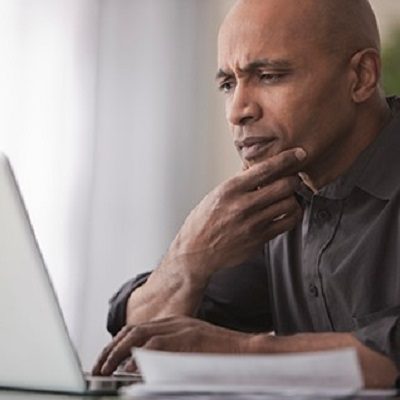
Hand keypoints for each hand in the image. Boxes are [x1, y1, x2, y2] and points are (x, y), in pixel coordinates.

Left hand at [92, 316, 256, 375]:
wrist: (246, 350)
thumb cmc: (221, 354)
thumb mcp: (190, 349)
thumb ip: (167, 352)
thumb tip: (140, 365)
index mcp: (173, 323)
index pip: (136, 330)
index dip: (117, 345)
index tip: (105, 360)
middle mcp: (173, 322)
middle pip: (132, 330)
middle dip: (111, 349)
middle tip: (98, 367)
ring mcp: (180, 328)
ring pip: (139, 334)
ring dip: (118, 353)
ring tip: (105, 369)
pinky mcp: (187, 338)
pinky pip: (156, 345)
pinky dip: (139, 356)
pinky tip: (128, 369)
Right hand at [165, 147, 305, 276]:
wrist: (197, 251)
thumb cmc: (204, 222)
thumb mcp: (216, 194)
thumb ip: (239, 181)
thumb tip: (255, 167)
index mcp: (231, 189)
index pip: (265, 168)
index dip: (287, 158)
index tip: (298, 154)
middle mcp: (243, 205)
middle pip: (284, 185)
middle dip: (293, 179)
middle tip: (293, 178)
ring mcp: (253, 223)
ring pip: (289, 203)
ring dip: (293, 197)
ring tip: (288, 196)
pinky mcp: (260, 239)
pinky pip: (287, 223)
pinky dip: (293, 214)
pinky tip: (288, 212)